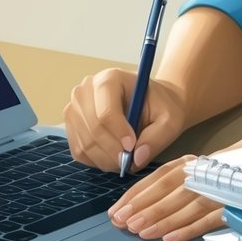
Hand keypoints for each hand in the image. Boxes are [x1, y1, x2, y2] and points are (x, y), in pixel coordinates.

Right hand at [63, 68, 188, 171]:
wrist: (152, 104)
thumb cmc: (160, 107)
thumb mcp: (170, 120)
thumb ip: (157, 138)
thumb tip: (136, 159)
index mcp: (110, 79)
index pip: (105, 112)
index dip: (118, 134)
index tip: (133, 147)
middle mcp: (86, 90)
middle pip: (93, 130)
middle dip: (113, 152)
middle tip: (130, 161)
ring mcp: (74, 108)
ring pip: (85, 144)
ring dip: (106, 159)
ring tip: (126, 160)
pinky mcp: (72, 127)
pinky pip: (79, 152)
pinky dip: (97, 161)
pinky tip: (113, 157)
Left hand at [109, 107, 241, 240]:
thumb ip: (241, 172)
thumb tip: (211, 197)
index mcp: (228, 159)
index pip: (177, 172)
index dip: (148, 189)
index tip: (125, 207)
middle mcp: (232, 166)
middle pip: (177, 185)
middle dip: (145, 205)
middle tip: (119, 223)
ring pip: (193, 199)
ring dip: (162, 217)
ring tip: (137, 232)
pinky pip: (222, 209)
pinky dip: (195, 224)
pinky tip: (172, 238)